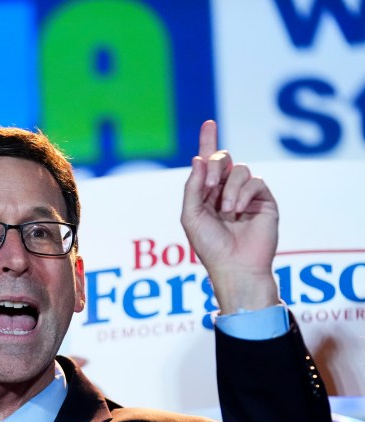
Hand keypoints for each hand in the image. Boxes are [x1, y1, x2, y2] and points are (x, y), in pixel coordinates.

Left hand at [181, 120, 279, 313]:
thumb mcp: (191, 215)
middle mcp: (226, 191)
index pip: (207, 163)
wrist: (234, 266)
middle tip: (210, 185)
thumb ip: (193, 187)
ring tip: (227, 210)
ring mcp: (246, 195)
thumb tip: (198, 159)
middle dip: (214, 166)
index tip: (209, 123)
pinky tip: (238, 211)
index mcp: (207, 194)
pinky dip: (243, 193)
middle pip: (223, 159)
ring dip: (229, 188)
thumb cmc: (209, 246)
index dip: (208, 142)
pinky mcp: (264, 200)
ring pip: (239, 169)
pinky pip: (255, 181)